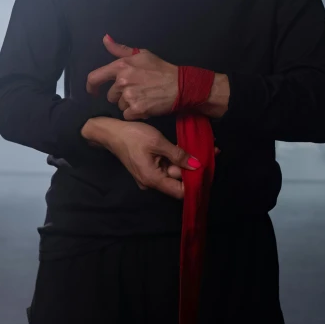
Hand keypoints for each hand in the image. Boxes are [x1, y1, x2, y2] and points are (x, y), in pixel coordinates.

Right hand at [81, 117, 218, 198]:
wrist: (111, 132)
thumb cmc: (132, 136)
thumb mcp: (157, 142)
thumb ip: (178, 155)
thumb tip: (197, 165)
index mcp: (153, 179)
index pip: (180, 191)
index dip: (195, 182)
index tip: (209, 169)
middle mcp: (152, 182)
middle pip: (178, 180)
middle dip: (194, 167)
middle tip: (213, 152)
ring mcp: (150, 176)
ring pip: (173, 172)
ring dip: (187, 162)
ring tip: (205, 148)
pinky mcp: (149, 169)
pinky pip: (166, 167)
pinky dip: (177, 159)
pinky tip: (188, 149)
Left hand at [86, 35, 178, 120]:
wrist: (180, 85)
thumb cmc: (161, 69)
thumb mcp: (141, 54)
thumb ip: (120, 49)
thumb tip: (105, 39)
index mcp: (121, 66)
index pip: (95, 77)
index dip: (91, 86)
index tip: (93, 91)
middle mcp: (122, 81)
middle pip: (110, 95)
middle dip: (120, 95)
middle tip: (137, 91)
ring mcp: (129, 96)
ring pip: (120, 106)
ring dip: (129, 105)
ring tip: (143, 98)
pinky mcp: (136, 109)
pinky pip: (127, 115)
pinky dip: (135, 114)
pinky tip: (146, 106)